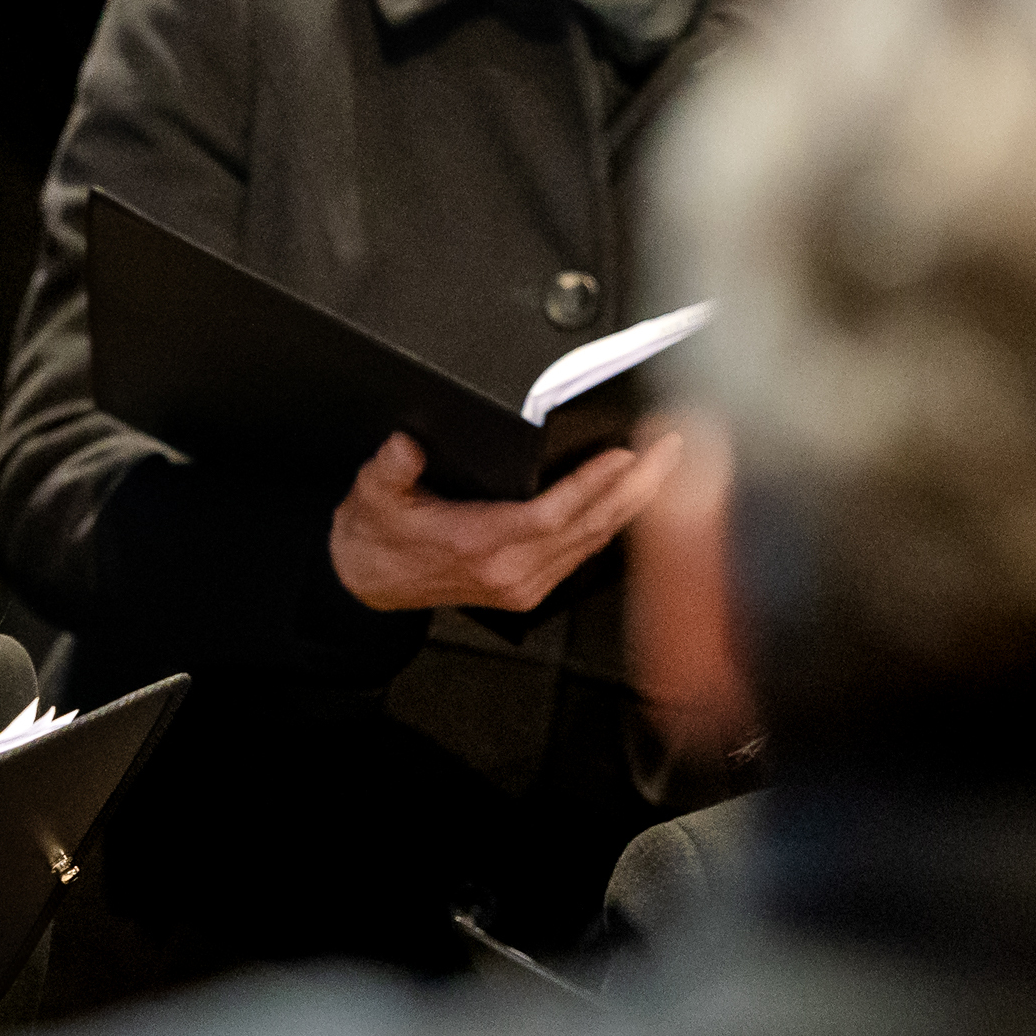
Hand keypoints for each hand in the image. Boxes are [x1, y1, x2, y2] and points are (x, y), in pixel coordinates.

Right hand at [330, 431, 685, 612]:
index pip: (551, 515)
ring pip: (595, 541)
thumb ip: (389, 471)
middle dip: (637, 485)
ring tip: (666, 463)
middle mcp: (508, 572)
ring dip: (636, 502)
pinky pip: (585, 552)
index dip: (593, 485)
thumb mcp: (372, 496)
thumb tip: (406, 447)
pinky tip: (636, 498)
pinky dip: (616, 522)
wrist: (366, 584)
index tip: (626, 455)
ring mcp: (524, 585)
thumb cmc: (376, 539)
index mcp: (476, 546)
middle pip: (589, 527)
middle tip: (670, 446)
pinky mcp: (531, 589)